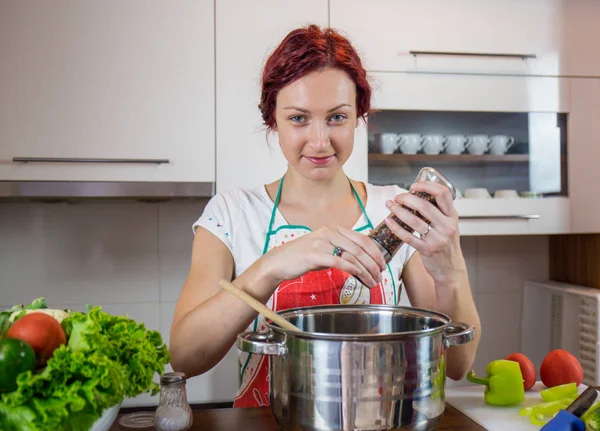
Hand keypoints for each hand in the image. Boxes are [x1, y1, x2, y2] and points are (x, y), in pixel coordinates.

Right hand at [260, 225, 386, 287]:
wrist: (279, 262)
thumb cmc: (302, 257)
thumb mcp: (324, 248)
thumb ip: (340, 249)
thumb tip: (360, 259)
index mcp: (333, 228)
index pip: (362, 238)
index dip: (375, 251)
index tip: (382, 264)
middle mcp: (329, 232)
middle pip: (360, 247)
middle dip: (374, 262)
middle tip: (380, 275)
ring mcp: (322, 242)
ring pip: (353, 255)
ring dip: (366, 270)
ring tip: (373, 281)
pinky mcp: (315, 254)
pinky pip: (341, 262)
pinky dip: (354, 270)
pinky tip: (361, 277)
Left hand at [384, 181, 466, 285]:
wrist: (451, 269)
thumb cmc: (447, 245)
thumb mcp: (449, 226)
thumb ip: (439, 213)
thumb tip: (417, 196)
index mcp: (452, 216)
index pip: (442, 193)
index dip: (427, 186)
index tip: (414, 186)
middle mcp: (447, 226)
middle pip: (424, 205)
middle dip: (406, 198)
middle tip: (397, 197)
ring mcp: (438, 238)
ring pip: (414, 220)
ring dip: (398, 210)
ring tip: (389, 205)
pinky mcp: (427, 250)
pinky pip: (408, 236)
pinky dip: (396, 227)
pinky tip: (389, 221)